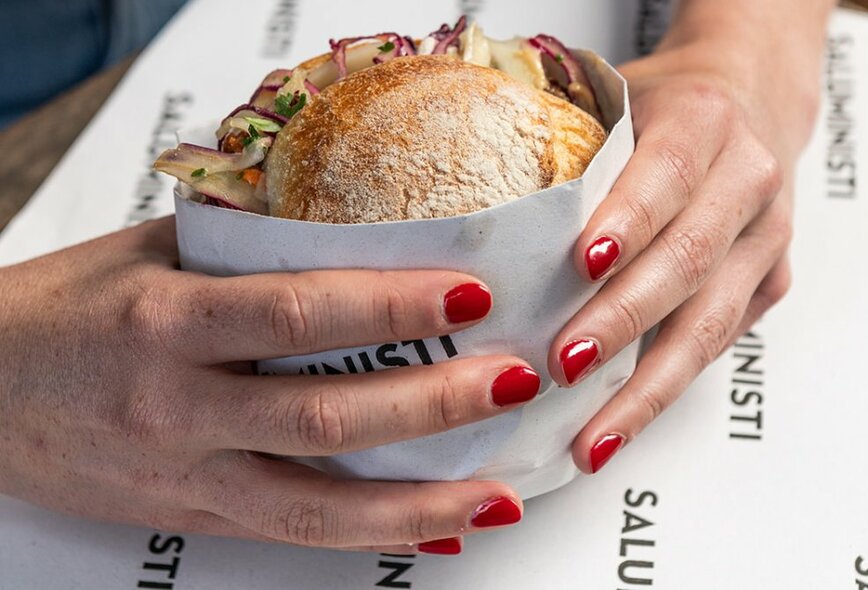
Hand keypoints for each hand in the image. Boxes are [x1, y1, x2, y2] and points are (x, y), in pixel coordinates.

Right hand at [0, 217, 536, 553]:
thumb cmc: (60, 312)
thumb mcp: (144, 255)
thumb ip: (242, 244)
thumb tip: (344, 221)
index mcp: (167, 321)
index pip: (299, 313)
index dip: (391, 306)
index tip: (469, 294)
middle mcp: (179, 404)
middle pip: (327, 414)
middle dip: (433, 402)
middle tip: (514, 380)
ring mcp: (187, 473)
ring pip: (319, 503)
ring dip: (420, 499)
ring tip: (499, 491)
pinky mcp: (193, 514)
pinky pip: (294, 533)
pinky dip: (371, 535)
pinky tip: (436, 529)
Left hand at [547, 22, 826, 472]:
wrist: (751, 99)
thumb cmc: (663, 106)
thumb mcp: (618, 101)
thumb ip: (569, 148)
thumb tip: (474, 223)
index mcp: (704, 122)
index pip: (666, 174)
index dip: (627, 222)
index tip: (581, 267)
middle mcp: (747, 182)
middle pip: (685, 261)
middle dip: (621, 320)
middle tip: (563, 365)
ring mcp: (765, 241)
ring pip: (708, 326)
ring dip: (646, 387)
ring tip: (594, 435)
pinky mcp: (767, 287)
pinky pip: (714, 347)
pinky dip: (661, 390)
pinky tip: (618, 425)